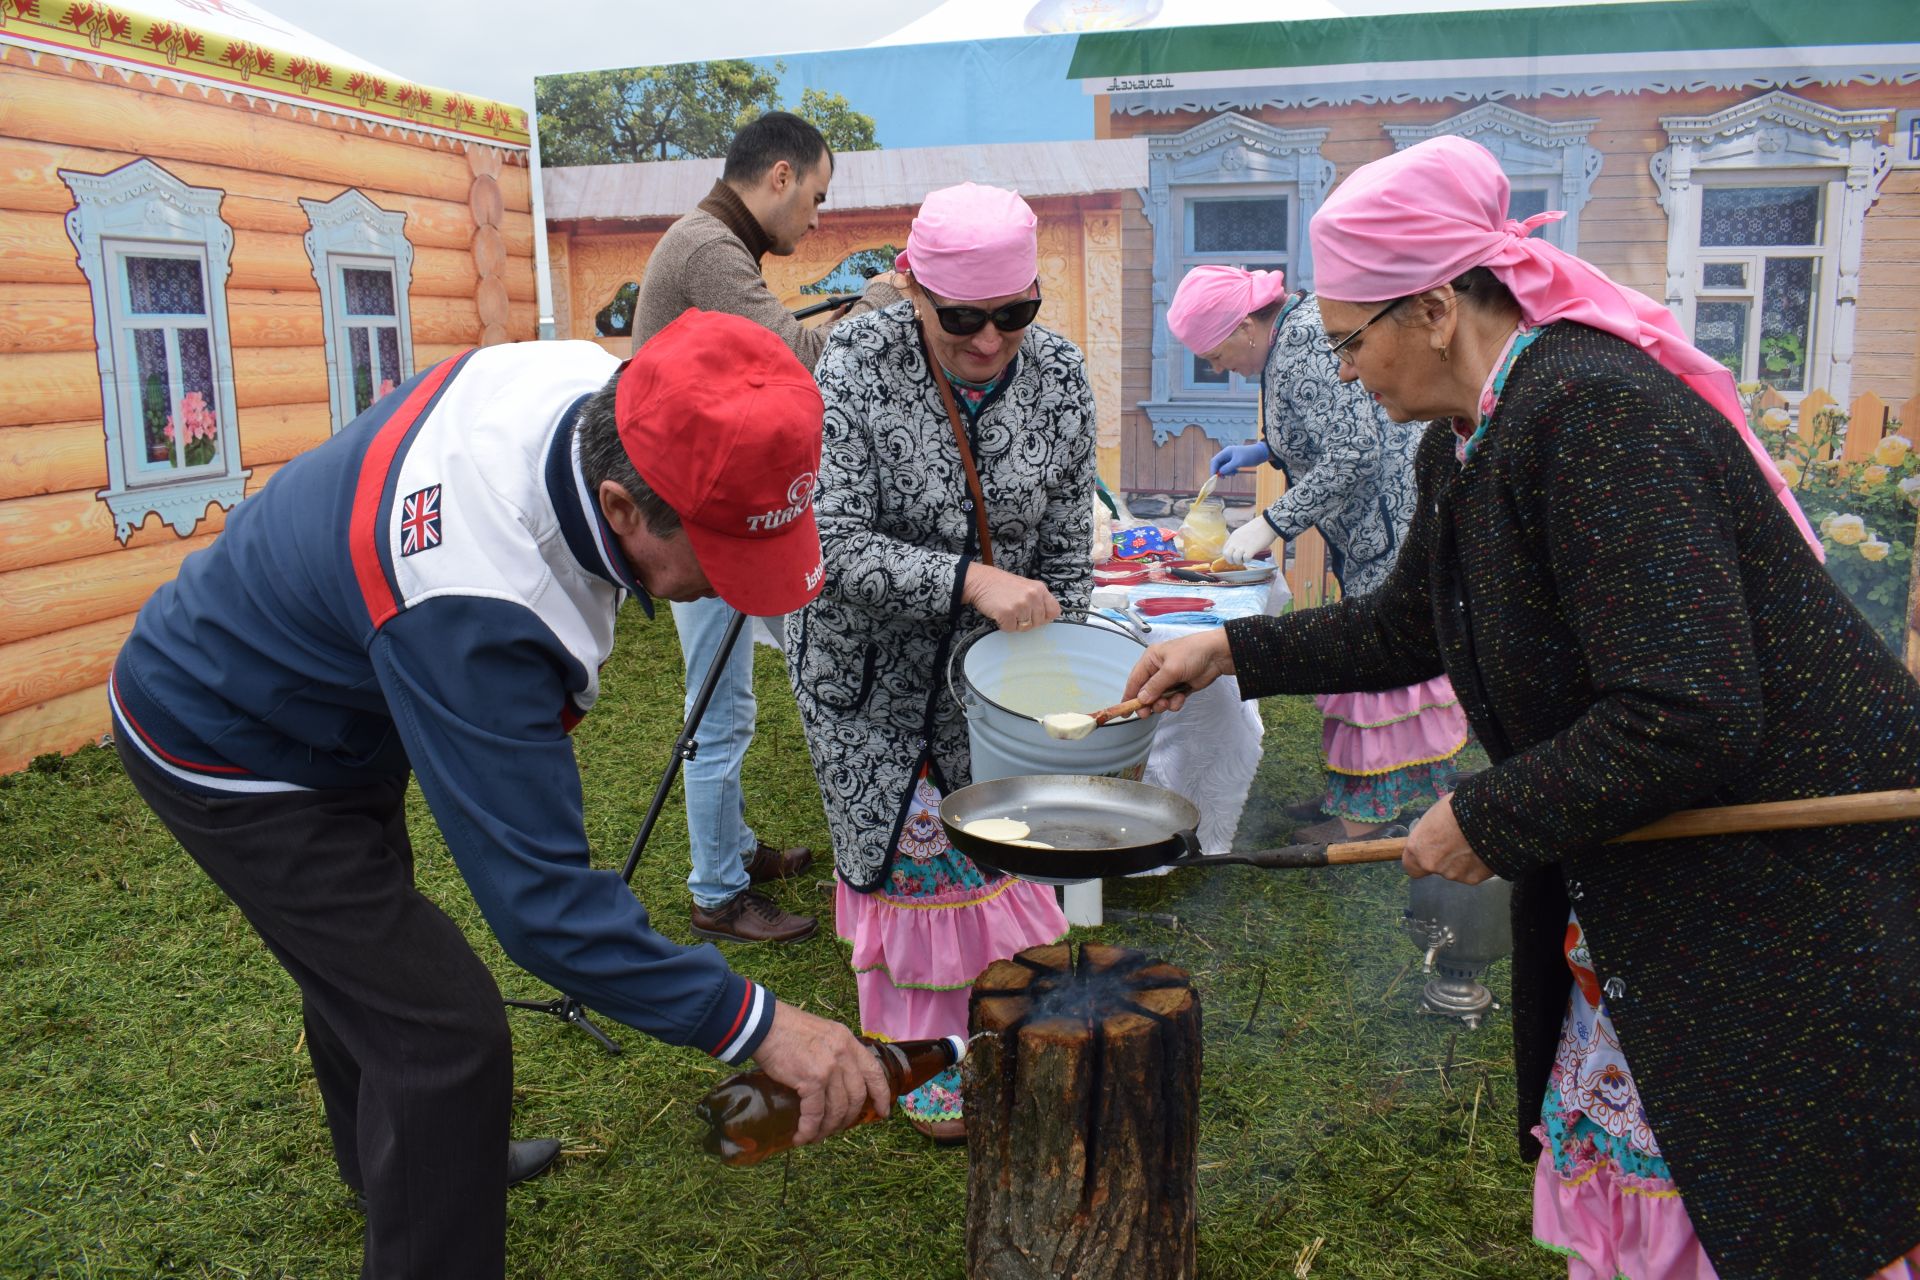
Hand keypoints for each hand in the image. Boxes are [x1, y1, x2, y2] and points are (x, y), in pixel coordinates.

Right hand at [750, 1002, 891, 1145]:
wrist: (763, 1024)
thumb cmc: (786, 1029)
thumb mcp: (821, 1034)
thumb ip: (832, 1053)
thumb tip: (833, 1080)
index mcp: (848, 1042)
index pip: (874, 1072)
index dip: (882, 1095)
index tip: (883, 1112)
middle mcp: (844, 1054)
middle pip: (857, 1096)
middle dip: (848, 1118)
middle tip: (835, 1128)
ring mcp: (830, 1067)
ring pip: (838, 1108)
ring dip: (827, 1128)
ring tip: (815, 1136)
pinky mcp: (812, 1079)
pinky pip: (815, 1113)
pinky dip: (809, 1129)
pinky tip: (802, 1137)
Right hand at [964, 563, 1061, 632]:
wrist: (980, 581)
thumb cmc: (1001, 585)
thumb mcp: (1026, 586)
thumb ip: (1037, 599)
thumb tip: (1045, 617)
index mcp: (1039, 589)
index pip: (1054, 610)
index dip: (1046, 617)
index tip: (1036, 616)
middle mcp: (1033, 596)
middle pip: (1039, 622)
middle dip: (1028, 622)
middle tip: (1016, 613)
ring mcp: (1020, 605)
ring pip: (1025, 627)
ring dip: (1015, 623)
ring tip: (1007, 611)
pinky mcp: (1007, 613)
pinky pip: (1010, 629)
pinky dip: (1004, 625)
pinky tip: (999, 614)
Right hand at [1123, 629, 1233, 711]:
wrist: (1217, 655)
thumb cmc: (1193, 653)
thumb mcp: (1170, 669)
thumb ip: (1154, 686)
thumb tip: (1141, 699)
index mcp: (1151, 659)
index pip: (1135, 680)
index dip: (1129, 696)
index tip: (1124, 711)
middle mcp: (1158, 669)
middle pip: (1146, 692)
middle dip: (1148, 703)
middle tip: (1148, 712)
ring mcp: (1170, 679)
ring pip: (1159, 698)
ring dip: (1163, 703)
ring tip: (1169, 702)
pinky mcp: (1181, 687)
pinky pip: (1172, 700)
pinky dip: (1175, 702)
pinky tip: (1180, 698)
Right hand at [1209, 442, 1269, 476]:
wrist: (1260, 454)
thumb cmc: (1249, 456)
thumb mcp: (1238, 462)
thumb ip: (1228, 467)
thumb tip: (1220, 473)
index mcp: (1226, 452)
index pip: (1215, 460)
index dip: (1213, 469)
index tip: (1215, 477)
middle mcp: (1227, 454)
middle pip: (1218, 464)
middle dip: (1219, 471)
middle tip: (1224, 478)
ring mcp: (1230, 458)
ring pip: (1223, 466)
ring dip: (1226, 472)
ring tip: (1233, 474)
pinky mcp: (1235, 461)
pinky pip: (1228, 467)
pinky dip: (1230, 471)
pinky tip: (1236, 472)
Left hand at [1223, 517, 1278, 565]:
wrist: (1268, 524)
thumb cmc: (1258, 528)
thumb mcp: (1243, 532)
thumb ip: (1238, 540)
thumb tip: (1237, 549)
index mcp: (1233, 536)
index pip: (1224, 550)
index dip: (1228, 556)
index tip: (1233, 557)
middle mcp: (1236, 541)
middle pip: (1227, 555)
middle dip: (1231, 560)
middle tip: (1238, 560)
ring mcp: (1243, 545)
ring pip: (1235, 559)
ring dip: (1240, 561)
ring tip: (1246, 559)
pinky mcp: (1251, 549)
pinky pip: (1245, 559)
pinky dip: (1248, 560)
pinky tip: (1251, 557)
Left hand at [1402, 794, 1495, 884]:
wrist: (1488, 815)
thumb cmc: (1458, 807)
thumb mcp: (1435, 816)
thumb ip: (1431, 833)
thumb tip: (1435, 836)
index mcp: (1418, 847)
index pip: (1411, 866)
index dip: (1421, 860)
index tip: (1430, 852)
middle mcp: (1432, 864)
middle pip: (1436, 867)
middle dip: (1445, 858)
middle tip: (1458, 842)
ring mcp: (1453, 874)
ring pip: (1456, 870)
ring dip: (1463, 861)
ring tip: (1475, 842)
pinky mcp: (1474, 878)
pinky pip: (1474, 873)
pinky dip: (1479, 865)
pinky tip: (1485, 850)